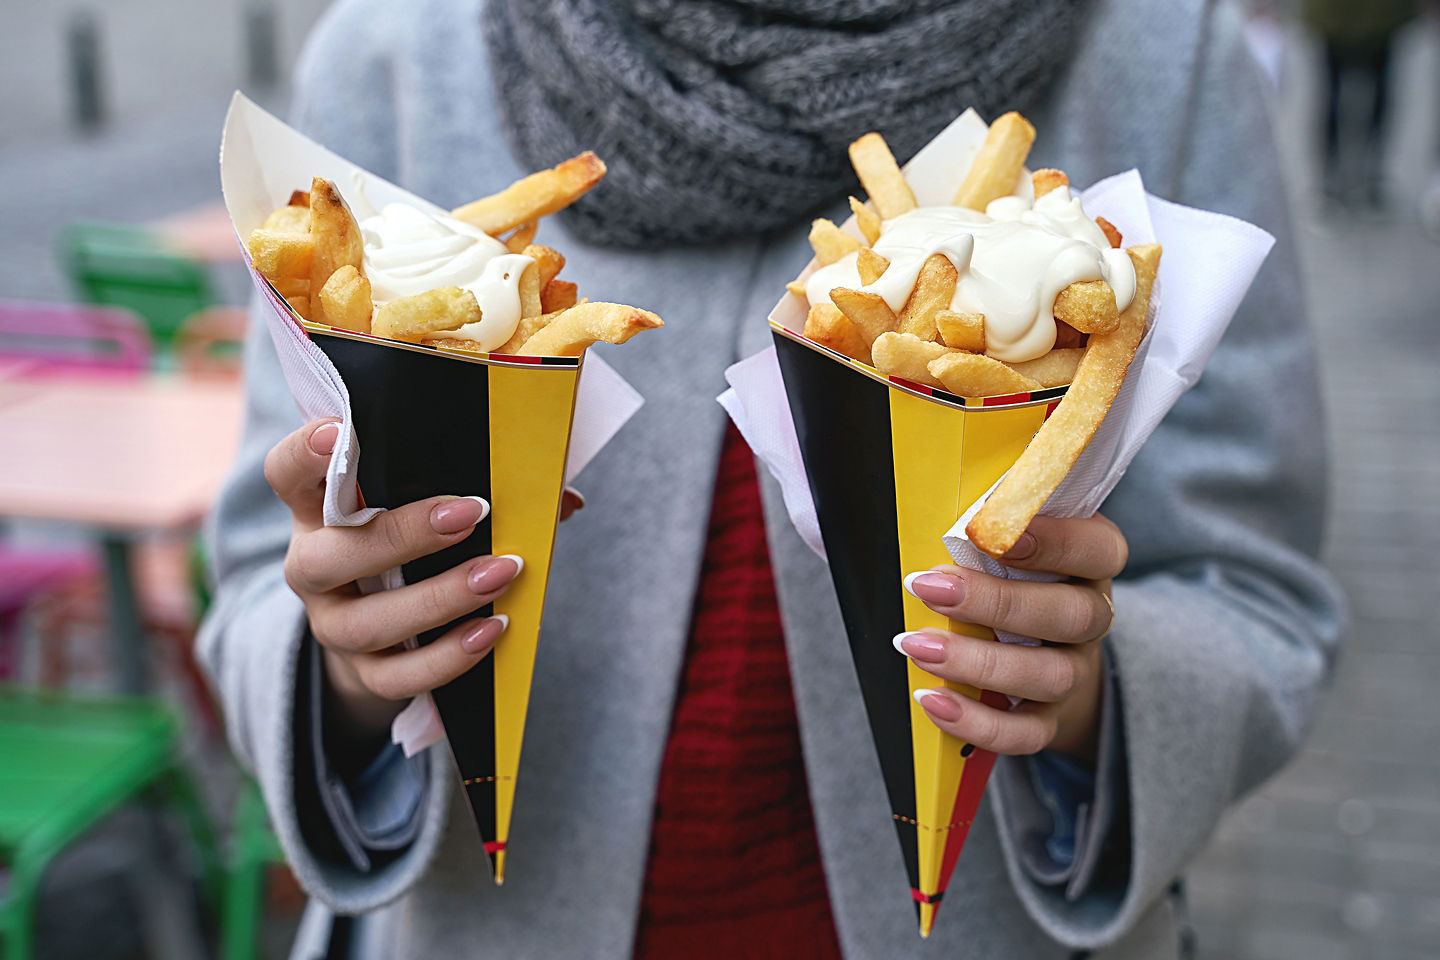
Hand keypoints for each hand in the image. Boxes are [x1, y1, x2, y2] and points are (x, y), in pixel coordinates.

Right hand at [264, 418, 522, 737]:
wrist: (386, 638)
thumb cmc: (415, 547)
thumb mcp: (430, 509)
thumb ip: (483, 488)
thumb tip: (562, 497)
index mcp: (318, 509)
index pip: (288, 473)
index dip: (303, 453)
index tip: (336, 434)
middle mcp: (313, 567)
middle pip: (329, 555)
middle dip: (402, 534)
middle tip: (470, 513)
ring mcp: (333, 624)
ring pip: (367, 622)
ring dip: (440, 598)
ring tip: (501, 574)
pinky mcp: (362, 673)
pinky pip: (397, 675)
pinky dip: (447, 656)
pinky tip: (491, 631)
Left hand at [897, 514, 1125, 760]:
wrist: (1040, 647)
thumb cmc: (1009, 571)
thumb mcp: (1003, 532)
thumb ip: (981, 509)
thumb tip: (922, 482)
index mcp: (1090, 560)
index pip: (1099, 549)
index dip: (1055, 542)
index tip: (992, 535)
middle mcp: (1092, 615)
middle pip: (1071, 614)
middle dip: (996, 603)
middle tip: (927, 587)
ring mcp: (1075, 670)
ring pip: (1049, 675)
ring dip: (978, 662)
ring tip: (915, 645)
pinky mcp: (1051, 717)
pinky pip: (1027, 732)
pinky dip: (978, 722)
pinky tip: (932, 700)